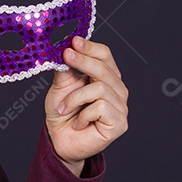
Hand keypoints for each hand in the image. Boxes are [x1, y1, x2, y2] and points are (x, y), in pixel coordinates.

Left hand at [44, 36, 128, 167]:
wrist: (60, 141)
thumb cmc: (62, 113)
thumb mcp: (60, 87)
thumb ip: (65, 70)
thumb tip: (64, 49)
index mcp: (105, 77)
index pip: (105, 56)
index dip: (90, 47)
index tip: (73, 41)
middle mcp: (117, 90)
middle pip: (105, 68)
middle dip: (83, 61)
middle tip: (65, 56)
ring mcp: (120, 107)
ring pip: (100, 88)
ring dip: (75, 98)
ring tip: (64, 108)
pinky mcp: (119, 123)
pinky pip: (101, 107)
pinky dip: (83, 114)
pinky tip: (78, 123)